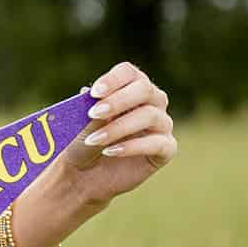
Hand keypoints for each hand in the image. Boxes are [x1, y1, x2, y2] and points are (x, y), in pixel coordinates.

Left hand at [60, 61, 176, 205]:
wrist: (85, 174)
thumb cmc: (83, 141)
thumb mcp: (82, 123)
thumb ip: (91, 108)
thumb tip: (91, 94)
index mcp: (130, 86)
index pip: (128, 72)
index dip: (113, 80)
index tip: (94, 94)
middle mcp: (152, 101)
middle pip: (144, 89)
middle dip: (118, 101)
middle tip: (94, 114)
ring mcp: (161, 124)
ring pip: (149, 116)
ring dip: (118, 127)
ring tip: (93, 140)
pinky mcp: (166, 149)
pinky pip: (157, 143)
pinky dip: (131, 147)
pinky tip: (110, 151)